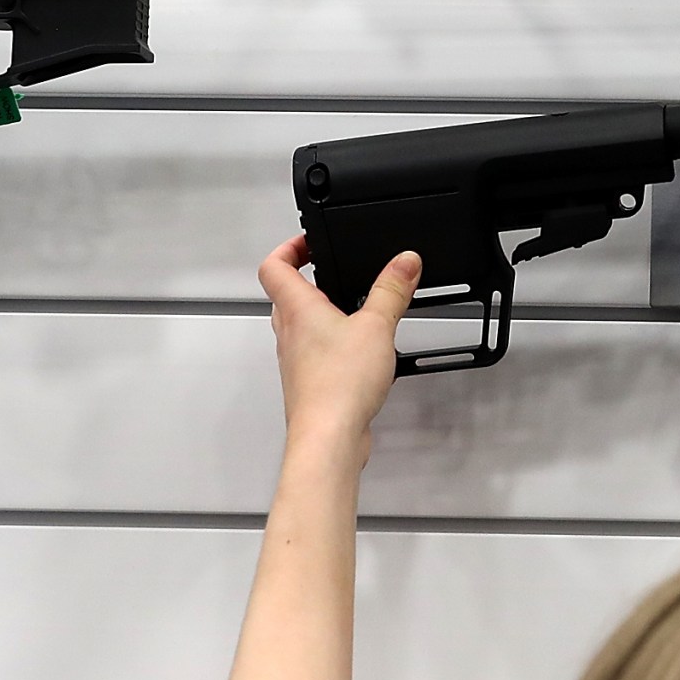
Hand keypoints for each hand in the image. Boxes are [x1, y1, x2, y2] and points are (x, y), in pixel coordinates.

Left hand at [257, 235, 420, 451]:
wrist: (328, 438)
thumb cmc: (337, 386)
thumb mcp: (376, 327)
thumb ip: (392, 290)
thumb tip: (404, 261)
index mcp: (297, 309)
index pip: (274, 266)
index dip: (289, 247)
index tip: (311, 241)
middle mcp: (290, 333)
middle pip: (284, 295)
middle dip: (307, 278)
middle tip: (331, 269)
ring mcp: (296, 360)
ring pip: (298, 325)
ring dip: (319, 310)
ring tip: (350, 306)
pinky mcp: (309, 382)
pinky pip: (313, 351)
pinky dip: (331, 341)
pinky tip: (358, 349)